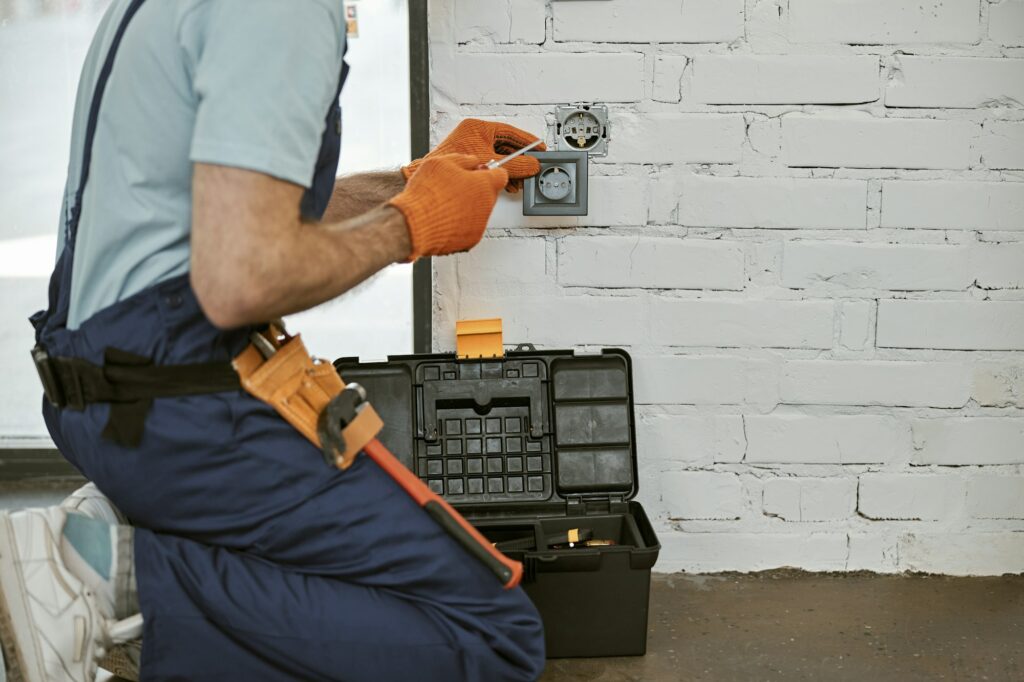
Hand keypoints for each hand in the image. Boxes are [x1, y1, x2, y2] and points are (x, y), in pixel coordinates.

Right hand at [388, 154, 508, 260]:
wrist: (412, 225)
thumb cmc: (426, 194)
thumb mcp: (443, 162)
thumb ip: (464, 159)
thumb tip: (473, 161)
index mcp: (484, 185)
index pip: (501, 176)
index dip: (489, 172)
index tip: (480, 172)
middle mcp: (486, 207)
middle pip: (489, 195)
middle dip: (476, 190)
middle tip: (455, 187)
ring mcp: (479, 226)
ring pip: (478, 212)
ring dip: (467, 207)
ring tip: (444, 204)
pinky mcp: (469, 242)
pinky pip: (469, 228)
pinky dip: (459, 224)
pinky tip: (443, 218)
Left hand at [403, 119, 544, 191]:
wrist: (434, 184)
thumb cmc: (452, 166)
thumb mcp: (491, 163)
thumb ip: (515, 164)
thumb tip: (532, 164)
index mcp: (477, 127)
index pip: (510, 132)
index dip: (527, 141)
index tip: (539, 147)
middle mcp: (473, 135)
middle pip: (505, 146)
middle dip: (519, 159)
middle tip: (532, 165)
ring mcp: (470, 148)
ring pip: (498, 157)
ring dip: (510, 169)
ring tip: (520, 179)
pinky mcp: (467, 161)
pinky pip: (490, 164)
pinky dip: (500, 174)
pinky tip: (507, 183)